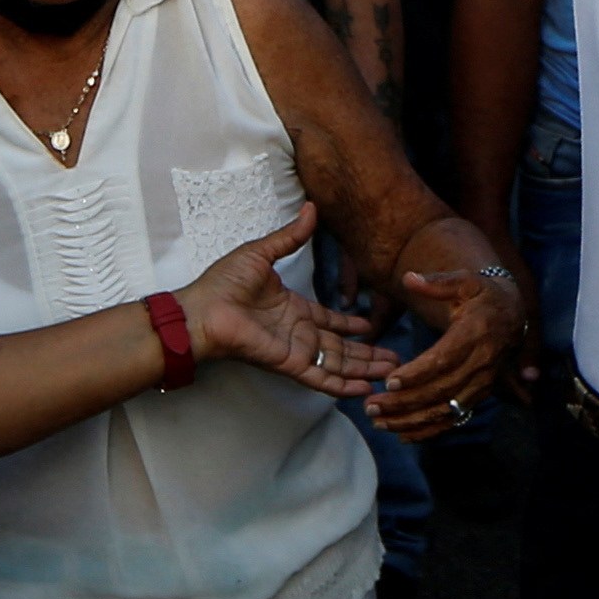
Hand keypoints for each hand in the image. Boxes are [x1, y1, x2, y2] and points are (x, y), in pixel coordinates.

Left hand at [180, 205, 394, 399]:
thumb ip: (290, 236)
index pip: (329, 320)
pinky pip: (320, 378)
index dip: (350, 325)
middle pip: (341, 347)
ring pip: (338, 364)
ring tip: (393, 373)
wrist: (202, 310)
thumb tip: (311, 209)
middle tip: (396, 359)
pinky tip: (365, 389)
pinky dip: (343, 385)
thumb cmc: (224, 283)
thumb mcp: (261, 253)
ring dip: (365, 369)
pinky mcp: (289, 363)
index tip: (371, 326)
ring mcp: (295, 350)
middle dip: (368, 353)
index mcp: (292, 309)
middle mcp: (297, 332)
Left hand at [369, 248, 523, 443]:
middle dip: (404, 401)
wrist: (513, 315)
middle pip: (440, 389)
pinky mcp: (479, 397)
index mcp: (476, 333)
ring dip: (411, 420)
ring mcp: (482, 384)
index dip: (417, 372)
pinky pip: (454, 419)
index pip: (445, 359)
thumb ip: (437, 282)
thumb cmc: (482, 295)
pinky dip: (429, 431)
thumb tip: (409, 278)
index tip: (389, 380)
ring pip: (445, 410)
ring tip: (378, 421)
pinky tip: (402, 434)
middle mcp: (482, 363)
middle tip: (371, 406)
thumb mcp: (465, 281)